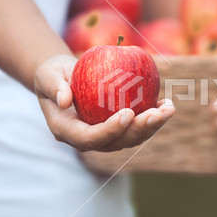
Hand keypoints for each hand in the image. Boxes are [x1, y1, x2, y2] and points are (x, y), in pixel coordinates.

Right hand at [34, 55, 174, 151]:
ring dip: (152, 126)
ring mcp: (104, 135)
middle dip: (138, 130)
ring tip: (168, 109)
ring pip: (131, 138)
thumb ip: (54, 86)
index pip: (89, 138)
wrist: (62, 78)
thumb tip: (65, 100)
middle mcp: (87, 138)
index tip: (128, 113)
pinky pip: (136, 126)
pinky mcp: (117, 127)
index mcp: (67, 131)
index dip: (110, 130)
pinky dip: (152, 117)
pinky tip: (165, 103)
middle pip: (116, 142)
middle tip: (156, 113)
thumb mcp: (47, 75)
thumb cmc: (53, 74)